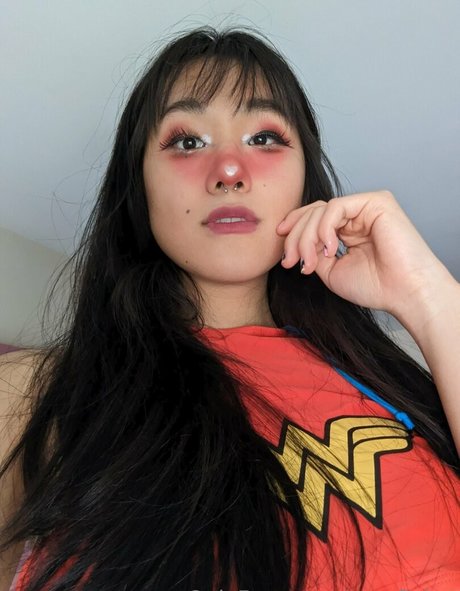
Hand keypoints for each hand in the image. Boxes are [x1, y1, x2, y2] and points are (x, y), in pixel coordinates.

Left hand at [276, 190, 452, 317]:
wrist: (404, 293)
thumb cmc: (375, 286)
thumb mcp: (330, 270)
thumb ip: (312, 252)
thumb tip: (294, 243)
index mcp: (348, 229)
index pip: (314, 218)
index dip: (294, 230)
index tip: (282, 252)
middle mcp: (357, 215)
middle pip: (313, 212)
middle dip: (295, 238)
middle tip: (290, 261)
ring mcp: (366, 206)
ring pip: (320, 210)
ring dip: (307, 237)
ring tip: (309, 262)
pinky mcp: (376, 201)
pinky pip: (335, 207)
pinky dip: (324, 229)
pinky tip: (330, 249)